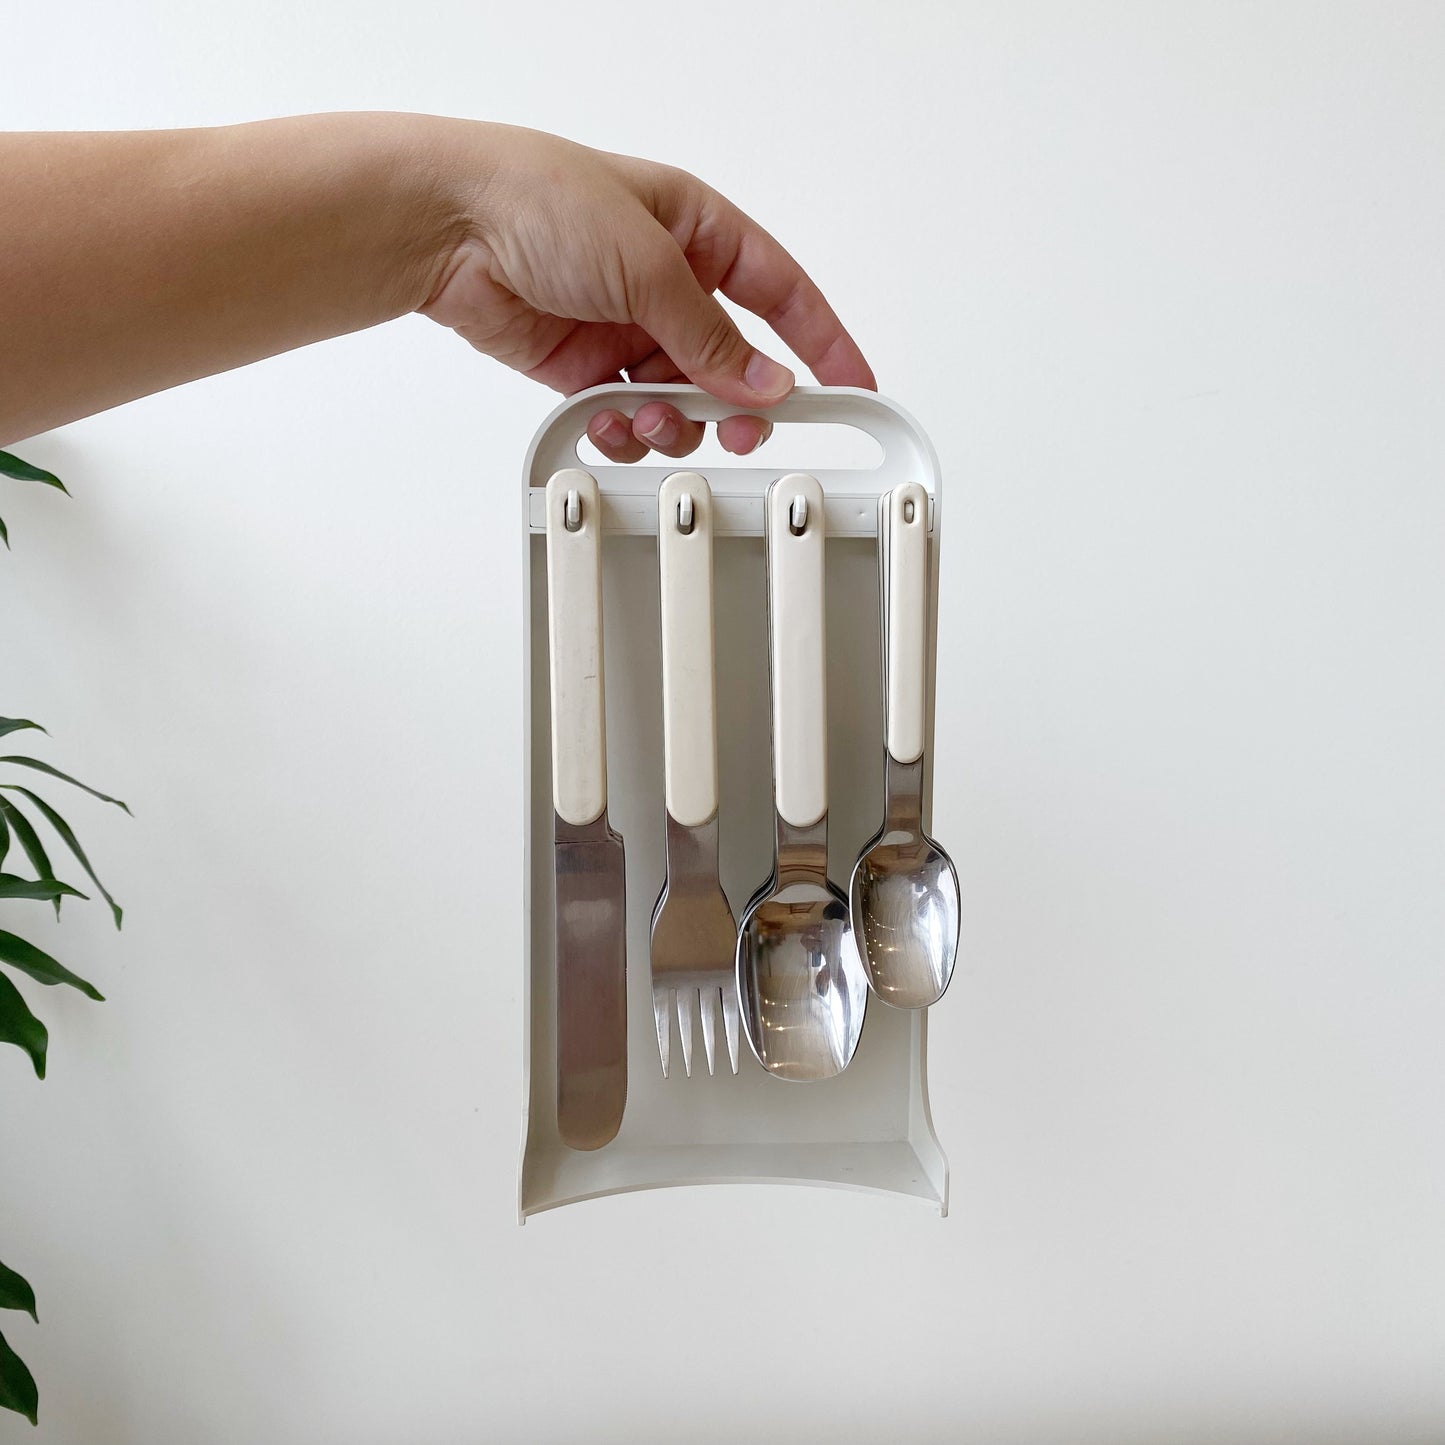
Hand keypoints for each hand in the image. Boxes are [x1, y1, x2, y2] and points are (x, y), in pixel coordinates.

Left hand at [418, 123, 874, 460]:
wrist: (445, 228)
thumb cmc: (536, 200)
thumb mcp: (646, 264)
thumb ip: (710, 336)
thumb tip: (764, 383)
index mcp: (697, 232)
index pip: (781, 293)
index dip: (822, 342)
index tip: (853, 388)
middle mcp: (666, 283)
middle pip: (731, 363)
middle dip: (736, 404)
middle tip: (740, 431)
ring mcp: (625, 328)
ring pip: (680, 399)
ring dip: (673, 421)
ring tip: (650, 416)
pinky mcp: (583, 368)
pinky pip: (626, 416)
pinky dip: (624, 430)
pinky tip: (612, 423)